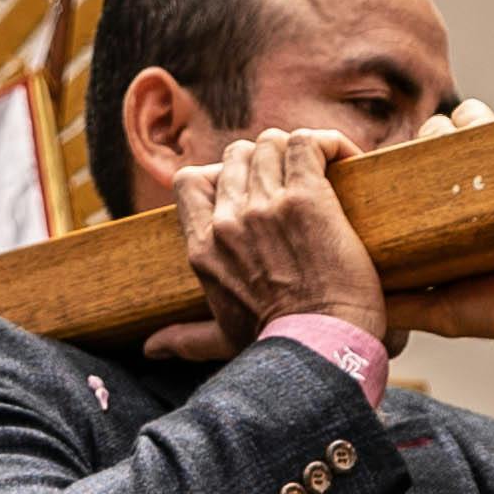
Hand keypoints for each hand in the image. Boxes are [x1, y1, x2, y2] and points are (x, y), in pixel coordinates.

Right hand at [146, 126, 382, 360]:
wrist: (323, 350)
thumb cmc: (280, 348)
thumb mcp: (222, 341)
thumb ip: (185, 339)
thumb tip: (151, 349)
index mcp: (203, 249)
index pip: (189, 180)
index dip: (220, 174)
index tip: (248, 191)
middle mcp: (228, 221)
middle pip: (237, 153)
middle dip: (264, 160)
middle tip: (294, 183)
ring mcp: (266, 207)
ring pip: (272, 143)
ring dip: (297, 152)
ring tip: (322, 172)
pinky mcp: (307, 199)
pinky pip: (307, 143)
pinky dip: (327, 144)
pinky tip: (342, 160)